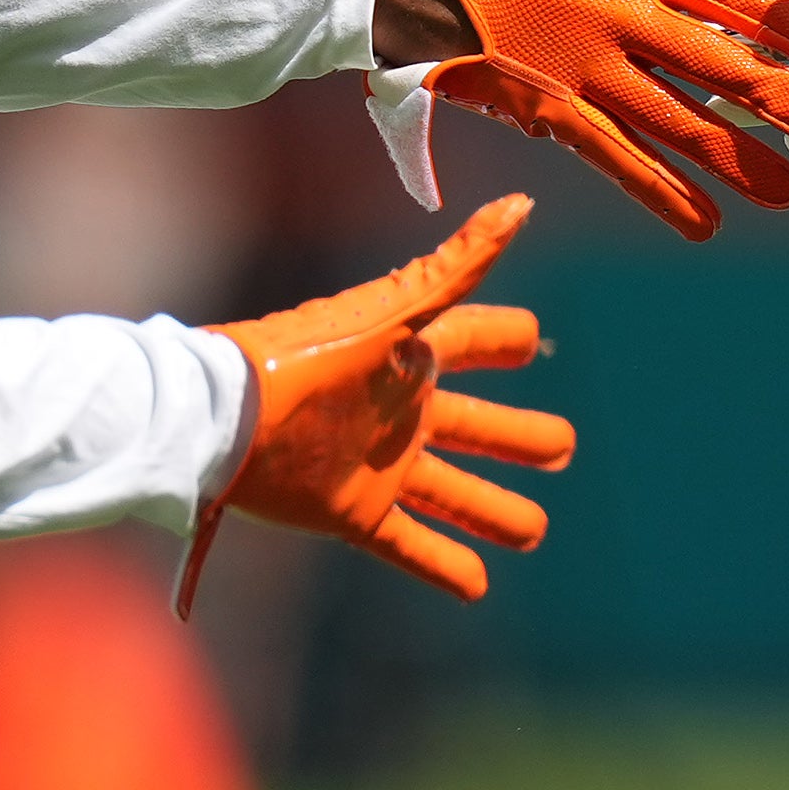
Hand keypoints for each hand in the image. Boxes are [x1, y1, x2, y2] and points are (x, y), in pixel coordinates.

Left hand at [187, 193, 574, 606]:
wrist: (227, 420)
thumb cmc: (311, 357)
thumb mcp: (398, 312)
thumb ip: (460, 266)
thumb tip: (522, 202)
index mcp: (415, 356)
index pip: (476, 340)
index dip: (506, 338)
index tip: (532, 337)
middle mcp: (403, 411)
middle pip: (479, 427)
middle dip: (520, 438)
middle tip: (561, 448)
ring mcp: (380, 465)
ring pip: (455, 493)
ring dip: (495, 512)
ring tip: (534, 530)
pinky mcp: (354, 513)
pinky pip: (409, 545)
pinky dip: (444, 567)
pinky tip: (479, 586)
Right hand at [371, 0, 788, 240]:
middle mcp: (618, 9)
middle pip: (716, 61)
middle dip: (781, 100)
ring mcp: (583, 62)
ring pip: (674, 117)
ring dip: (734, 157)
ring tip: (788, 190)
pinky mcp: (545, 104)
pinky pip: (612, 154)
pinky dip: (659, 190)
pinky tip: (703, 222)